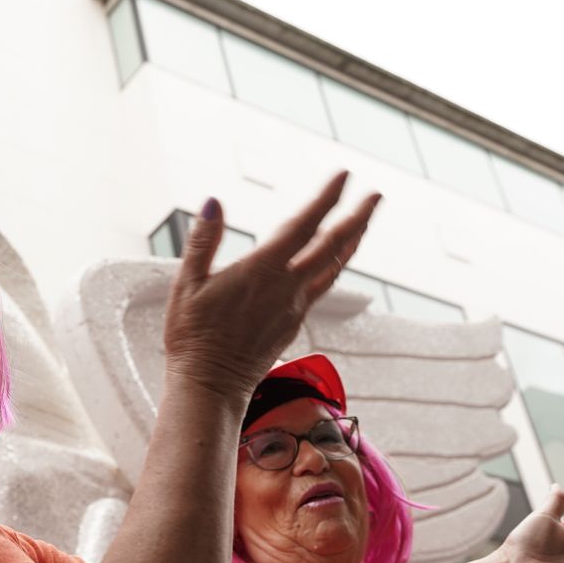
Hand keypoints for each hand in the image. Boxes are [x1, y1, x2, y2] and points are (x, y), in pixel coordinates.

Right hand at [163, 172, 379, 404]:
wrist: (210, 386)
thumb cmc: (192, 336)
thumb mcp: (186, 285)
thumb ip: (203, 242)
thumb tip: (214, 202)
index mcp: (261, 272)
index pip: (303, 226)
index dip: (326, 199)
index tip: (344, 176)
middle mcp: (286, 288)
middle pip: (332, 246)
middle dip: (357, 217)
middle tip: (377, 195)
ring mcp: (294, 307)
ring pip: (333, 268)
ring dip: (352, 241)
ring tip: (364, 221)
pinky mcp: (294, 323)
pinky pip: (322, 287)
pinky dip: (335, 265)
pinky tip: (336, 259)